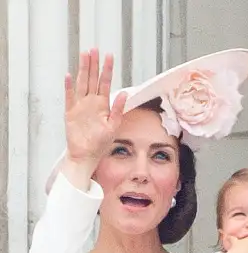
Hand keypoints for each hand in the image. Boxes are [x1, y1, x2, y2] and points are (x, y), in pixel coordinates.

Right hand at [64, 49, 126, 168]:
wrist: (86, 154)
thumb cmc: (101, 143)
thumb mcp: (113, 126)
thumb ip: (118, 110)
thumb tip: (124, 93)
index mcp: (103, 105)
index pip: (105, 83)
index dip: (107, 69)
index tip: (109, 56)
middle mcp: (91, 102)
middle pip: (92, 78)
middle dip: (93, 64)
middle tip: (95, 49)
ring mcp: (80, 105)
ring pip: (81, 83)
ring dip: (83, 69)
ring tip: (84, 55)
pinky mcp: (70, 112)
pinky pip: (69, 97)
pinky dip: (69, 87)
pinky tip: (69, 76)